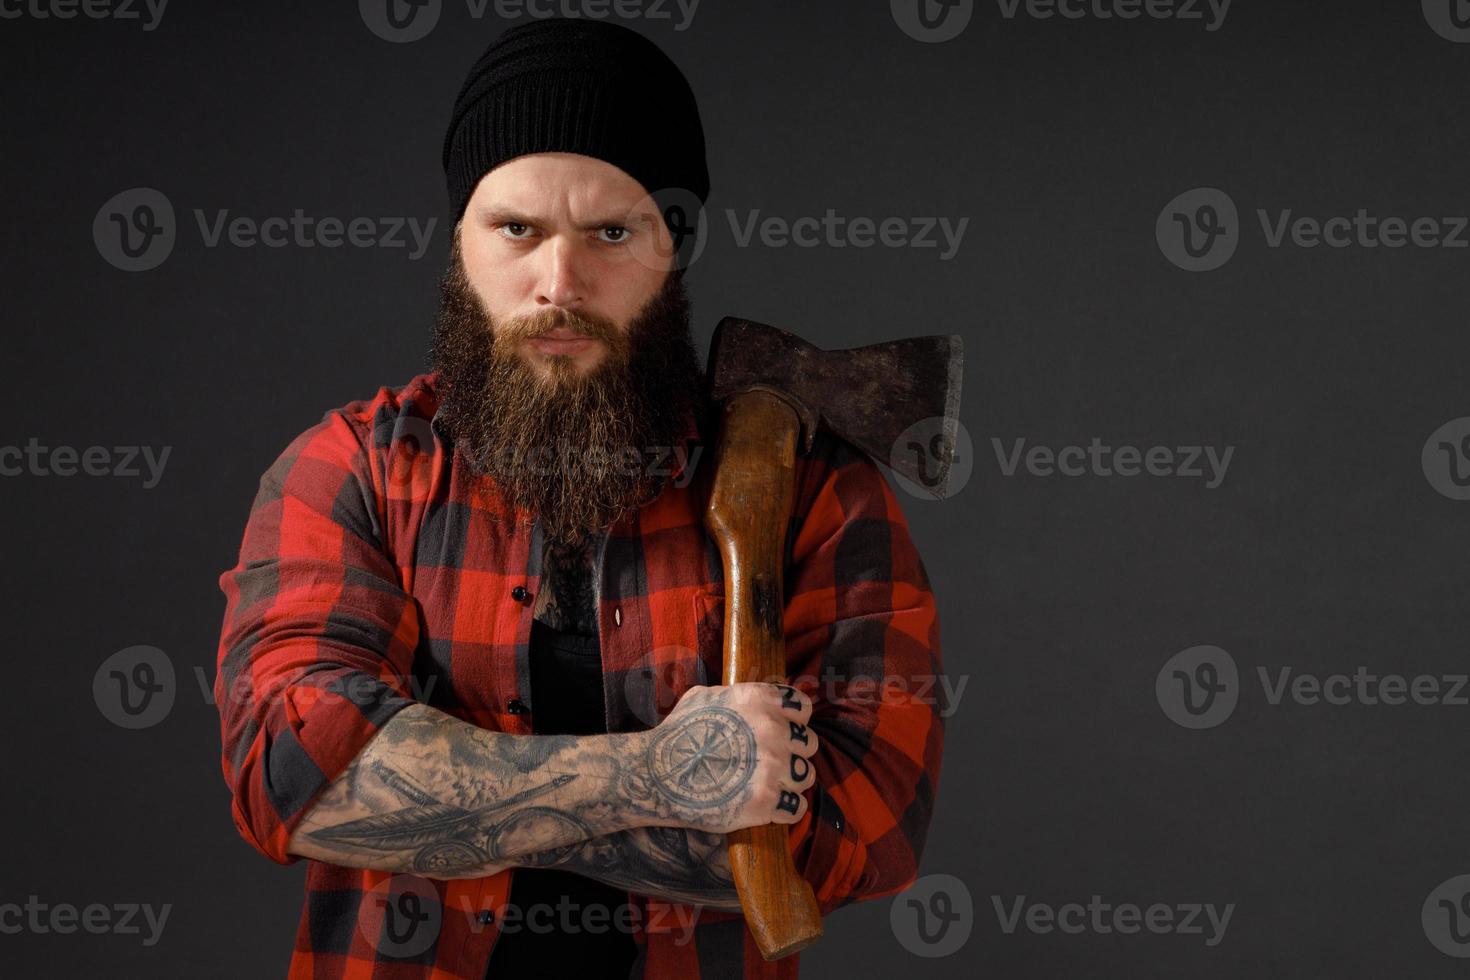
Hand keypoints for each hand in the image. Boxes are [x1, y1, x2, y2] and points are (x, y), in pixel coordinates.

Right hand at [646, 682, 819, 834]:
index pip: (803, 709)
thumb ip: (740, 695)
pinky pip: (797, 807)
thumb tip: (761, 697)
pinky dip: (785, 809)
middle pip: (809, 744)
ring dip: (791, 781)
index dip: (794, 722)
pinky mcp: (766, 801)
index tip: (783, 732)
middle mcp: (771, 730)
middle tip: (771, 762)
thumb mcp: (706, 697)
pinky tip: (768, 806)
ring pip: (807, 775)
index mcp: (759, 700)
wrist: (655, 776)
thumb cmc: (677, 735)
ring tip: (768, 784)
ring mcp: (771, 767)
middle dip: (793, 753)